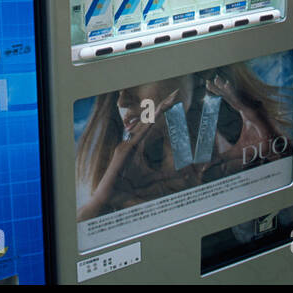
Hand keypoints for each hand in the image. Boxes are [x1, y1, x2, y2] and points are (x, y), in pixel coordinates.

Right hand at [78, 90, 178, 220]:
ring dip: (158, 111)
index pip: (151, 125)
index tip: (173, 102)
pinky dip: (147, 125)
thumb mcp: (151, 179)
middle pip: (150, 120)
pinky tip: (156, 117)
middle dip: (163, 106)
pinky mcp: (125, 150)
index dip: (161, 112)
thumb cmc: (126, 188)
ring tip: (170, 100)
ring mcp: (128, 144)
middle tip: (176, 95)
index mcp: (136, 145)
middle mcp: (132, 141)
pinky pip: (139, 135)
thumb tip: (183, 174)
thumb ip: (166, 175)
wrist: (109, 196)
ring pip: (146, 124)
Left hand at [207, 73, 279, 172]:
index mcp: (245, 114)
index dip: (221, 93)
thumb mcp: (236, 152)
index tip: (210, 87)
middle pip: (231, 96)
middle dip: (220, 88)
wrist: (274, 151)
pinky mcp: (254, 112)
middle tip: (208, 82)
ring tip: (216, 80)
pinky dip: (234, 94)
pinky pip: (242, 101)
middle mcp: (248, 109)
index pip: (230, 101)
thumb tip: (207, 166)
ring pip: (236, 96)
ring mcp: (252, 109)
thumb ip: (222, 156)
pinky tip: (226, 87)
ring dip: (226, 88)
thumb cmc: (259, 149)